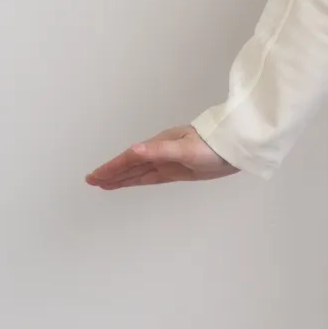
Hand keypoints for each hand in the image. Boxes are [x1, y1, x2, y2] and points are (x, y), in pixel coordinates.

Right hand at [85, 126, 240, 187]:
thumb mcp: (187, 149)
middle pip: (131, 164)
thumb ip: (161, 150)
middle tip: (91, 180)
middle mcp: (161, 152)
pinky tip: (130, 181)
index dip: (112, 167)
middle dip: (111, 172)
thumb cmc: (214, 145)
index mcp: (160, 144)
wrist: (236, 147)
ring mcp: (169, 161)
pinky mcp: (178, 170)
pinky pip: (152, 176)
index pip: (130, 158)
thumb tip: (135, 149)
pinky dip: (138, 179)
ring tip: (103, 183)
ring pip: (139, 171)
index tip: (94, 177)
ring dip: (121, 177)